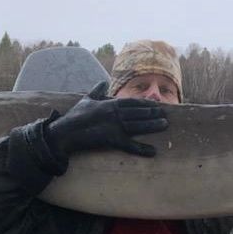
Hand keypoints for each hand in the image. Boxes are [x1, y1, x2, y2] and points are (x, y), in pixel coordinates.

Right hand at [47, 82, 168, 157]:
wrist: (66, 131)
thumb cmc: (75, 116)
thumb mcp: (86, 99)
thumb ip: (96, 90)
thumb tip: (102, 81)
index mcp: (111, 104)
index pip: (133, 102)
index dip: (146, 104)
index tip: (156, 105)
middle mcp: (116, 114)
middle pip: (139, 113)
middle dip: (153, 113)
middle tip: (166, 115)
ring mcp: (115, 127)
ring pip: (139, 126)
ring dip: (153, 126)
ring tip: (165, 125)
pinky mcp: (113, 140)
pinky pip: (130, 145)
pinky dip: (142, 149)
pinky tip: (153, 151)